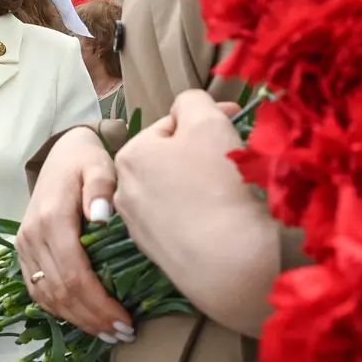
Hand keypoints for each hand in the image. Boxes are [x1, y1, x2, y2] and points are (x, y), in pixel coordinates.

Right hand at [15, 127, 132, 340]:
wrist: (61, 154)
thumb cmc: (87, 161)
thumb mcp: (99, 165)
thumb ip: (101, 188)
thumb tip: (102, 217)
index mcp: (52, 220)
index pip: (74, 275)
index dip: (99, 304)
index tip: (126, 321)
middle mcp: (32, 237)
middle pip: (61, 292)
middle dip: (93, 319)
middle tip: (124, 334)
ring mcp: (24, 246)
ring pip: (46, 296)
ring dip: (77, 320)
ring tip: (108, 333)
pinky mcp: (23, 252)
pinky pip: (37, 290)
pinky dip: (59, 310)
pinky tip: (83, 320)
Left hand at [113, 90, 278, 336]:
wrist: (231, 261)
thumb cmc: (218, 182)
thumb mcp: (208, 121)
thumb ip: (193, 100)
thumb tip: (189, 108)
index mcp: (130, 155)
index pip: (173, 123)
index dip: (208, 118)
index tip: (237, 121)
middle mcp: (124, 191)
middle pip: (171, 158)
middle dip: (201, 153)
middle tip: (234, 158)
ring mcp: (139, 227)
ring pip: (176, 190)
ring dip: (200, 184)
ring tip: (229, 191)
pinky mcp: (159, 255)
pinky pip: (182, 221)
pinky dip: (200, 215)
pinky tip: (220, 220)